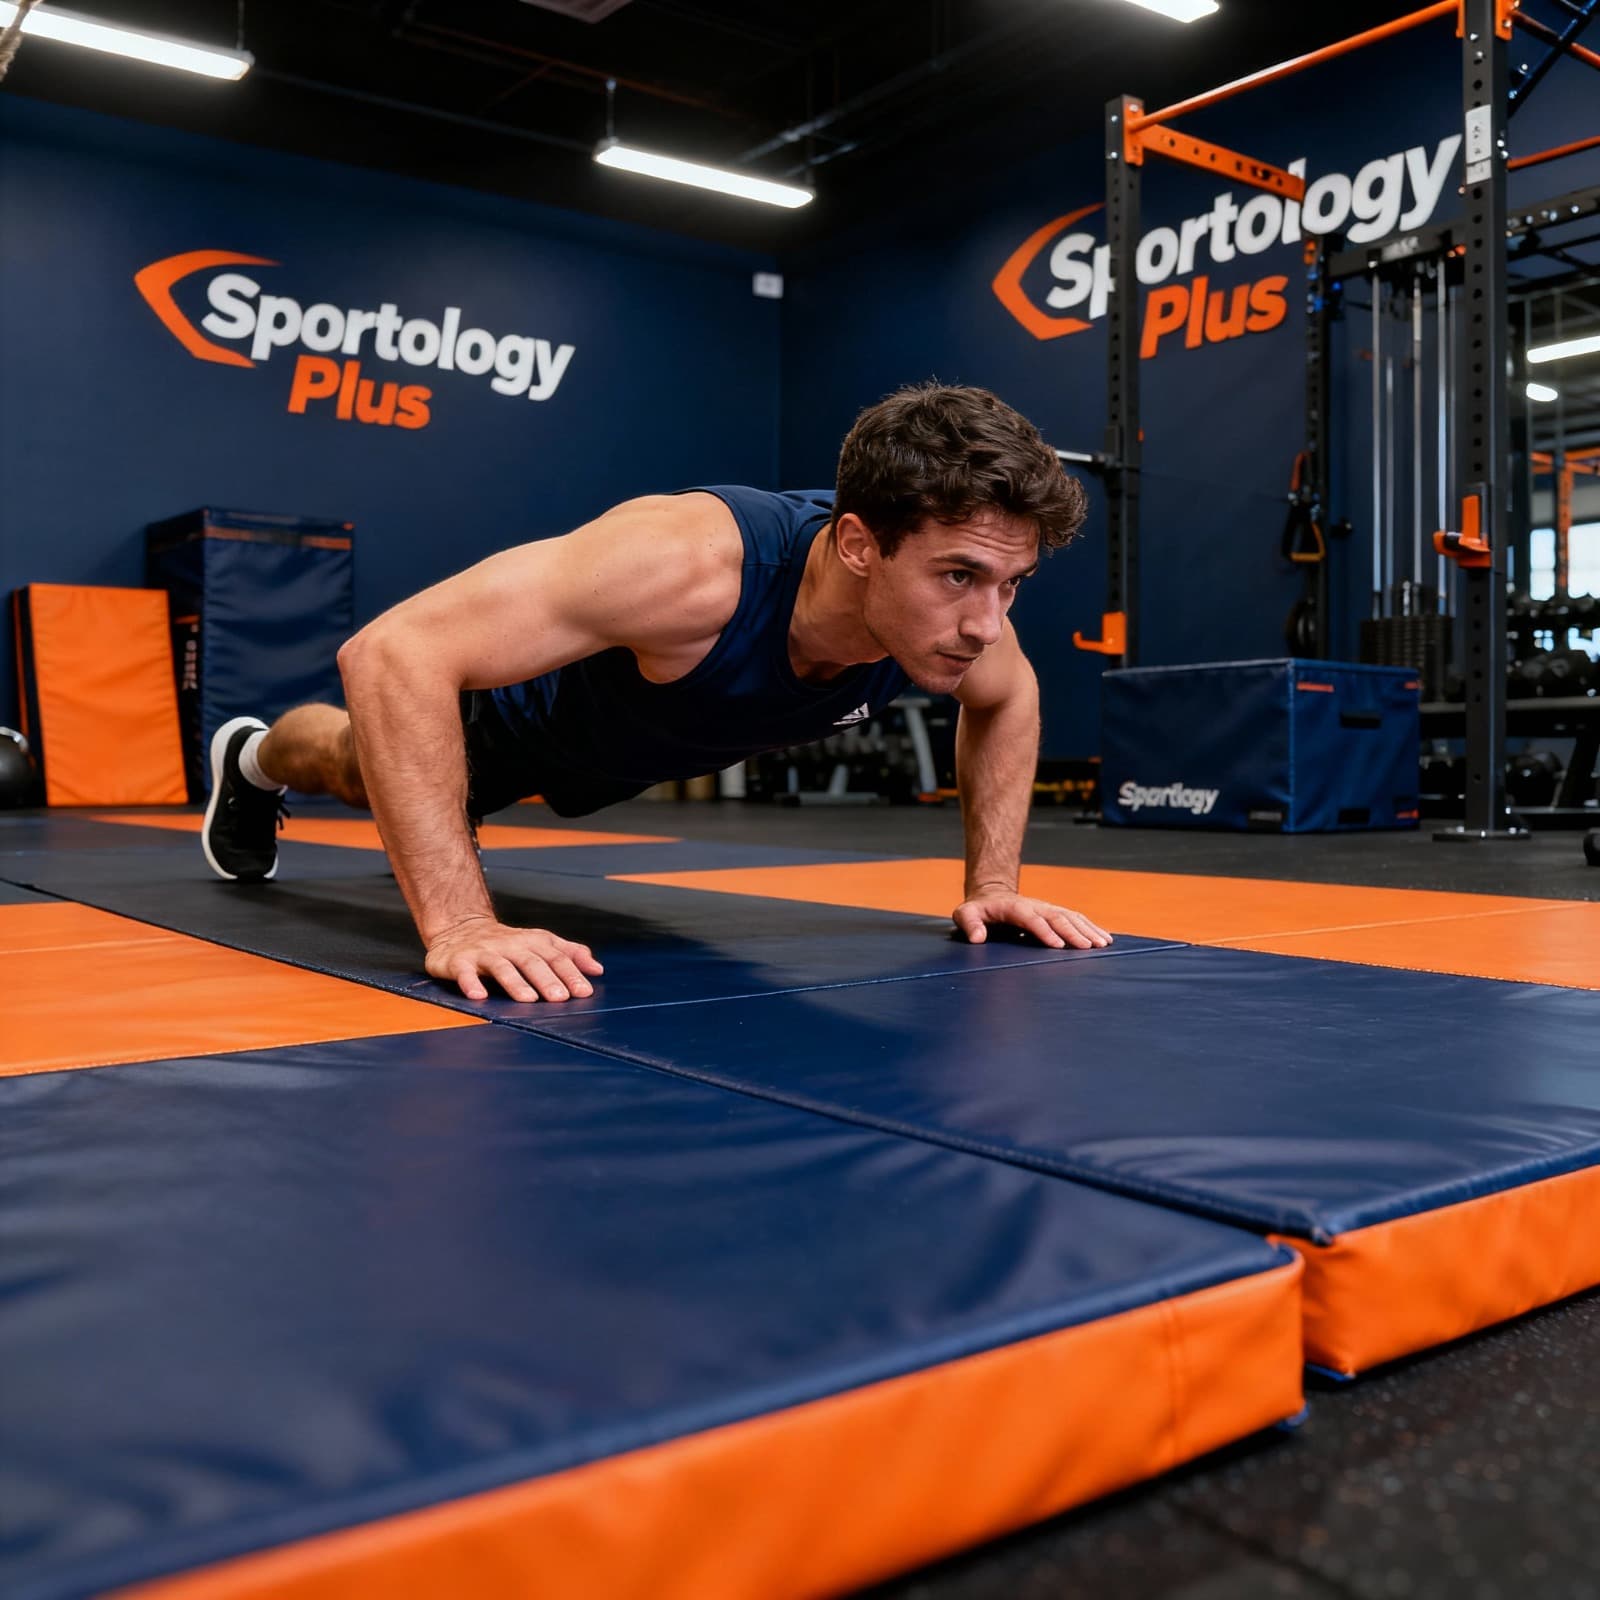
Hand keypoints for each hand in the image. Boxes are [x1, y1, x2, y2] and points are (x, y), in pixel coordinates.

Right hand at [425, 917, 603, 1001]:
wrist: (459, 928)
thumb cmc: (507, 942)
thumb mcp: (539, 943)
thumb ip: (569, 954)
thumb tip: (598, 969)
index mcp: (532, 942)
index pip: (555, 957)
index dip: (570, 973)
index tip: (584, 991)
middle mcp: (510, 945)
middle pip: (531, 961)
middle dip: (547, 979)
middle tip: (560, 998)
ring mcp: (484, 952)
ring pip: (501, 966)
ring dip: (515, 982)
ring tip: (529, 999)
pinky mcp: (459, 962)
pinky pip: (465, 972)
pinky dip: (471, 983)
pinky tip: (479, 996)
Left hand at [952, 885, 1111, 949]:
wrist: (992, 896)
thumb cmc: (978, 910)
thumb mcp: (965, 914)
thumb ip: (970, 924)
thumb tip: (977, 938)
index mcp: (1014, 907)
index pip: (1031, 919)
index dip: (1044, 931)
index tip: (1057, 946)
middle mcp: (1035, 906)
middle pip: (1057, 917)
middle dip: (1073, 932)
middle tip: (1089, 947)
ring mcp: (1047, 909)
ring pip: (1071, 917)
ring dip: (1088, 929)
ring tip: (1103, 943)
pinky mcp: (1055, 913)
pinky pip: (1076, 919)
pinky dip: (1091, 927)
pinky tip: (1106, 938)